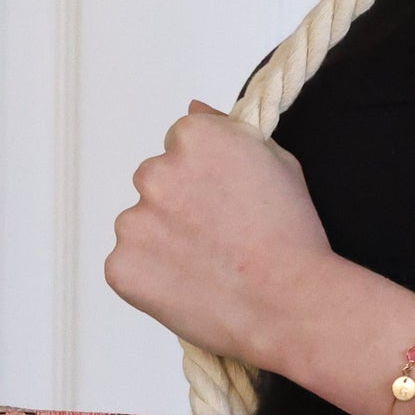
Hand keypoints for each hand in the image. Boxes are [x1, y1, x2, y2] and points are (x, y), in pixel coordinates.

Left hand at [106, 102, 334, 367]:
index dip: (205, 180)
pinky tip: (191, 289)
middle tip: (220, 243)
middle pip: (155, 184)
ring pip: (140, 226)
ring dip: (163, 244)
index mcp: (192, 136)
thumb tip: (192, 107)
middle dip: (179, 208)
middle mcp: (155, 172)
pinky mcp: (121, 267)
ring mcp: (133, 221)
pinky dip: (151, 280)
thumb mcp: (277, 163)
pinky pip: (128, 267)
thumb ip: (227, 129)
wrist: (290, 307)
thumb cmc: (292, 239)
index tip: (227, 206)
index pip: (180, 146)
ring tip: (209, 271)